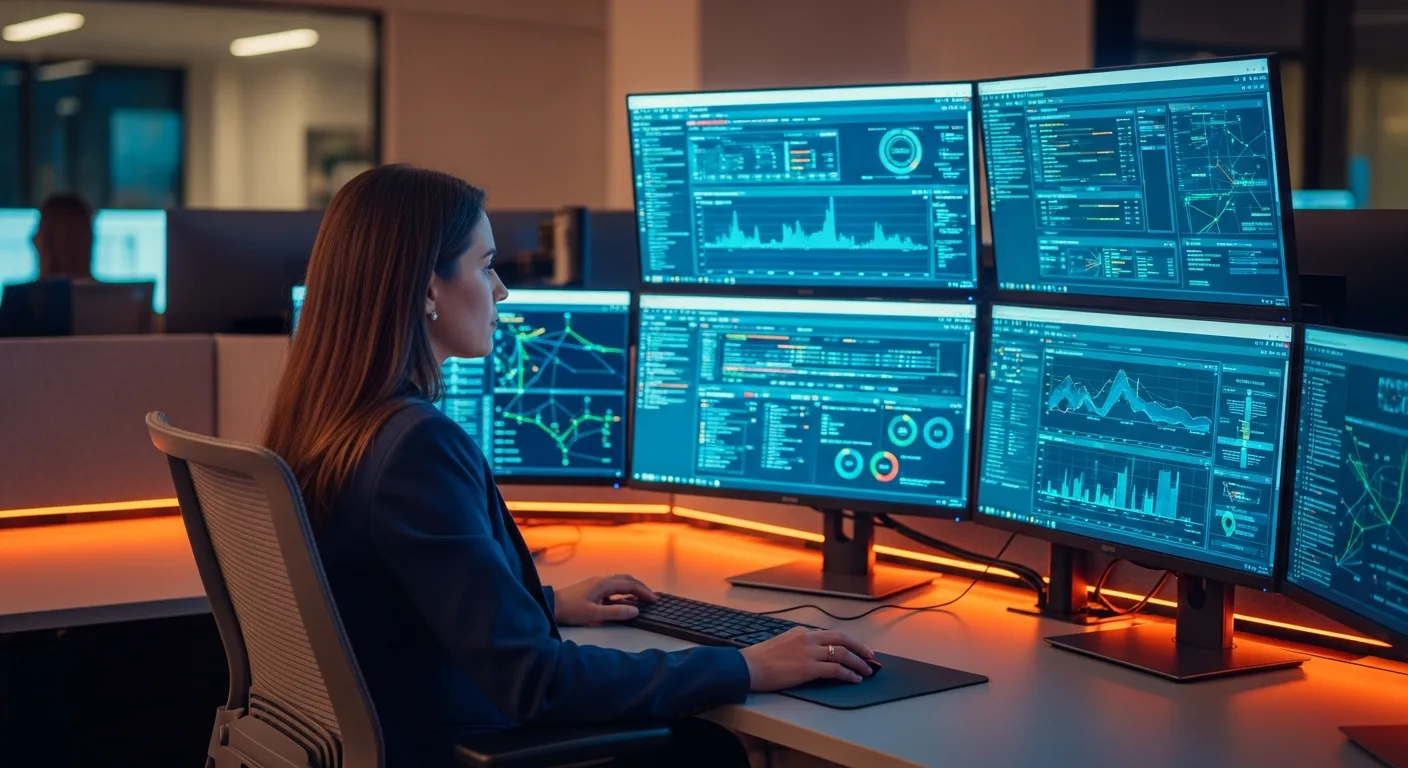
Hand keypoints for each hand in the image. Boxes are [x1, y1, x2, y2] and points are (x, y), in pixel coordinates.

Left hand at [552, 573, 657, 626]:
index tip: (654, 600)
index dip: (643, 592)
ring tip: (642, 596)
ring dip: (632, 587)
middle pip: (626, 579)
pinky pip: (613, 586)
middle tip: (652, 596)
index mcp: (603, 584)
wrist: (551, 605)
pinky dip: (623, 591)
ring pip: (620, 581)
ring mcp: (596, 583)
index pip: (629, 585)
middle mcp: (601, 580)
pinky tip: (623, 600)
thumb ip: (615, 612)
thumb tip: (635, 610)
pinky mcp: (592, 589)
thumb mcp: (594, 614)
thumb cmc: (571, 610)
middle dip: (641, 587)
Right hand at [739, 628, 875, 690]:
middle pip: (841, 638)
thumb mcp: (780, 645)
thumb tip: (808, 656)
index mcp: (801, 632)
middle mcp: (807, 638)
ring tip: (866, 671)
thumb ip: (797, 647)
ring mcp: (809, 652)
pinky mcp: (808, 668)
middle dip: (859, 647)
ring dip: (858, 662)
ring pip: (842, 653)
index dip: (846, 642)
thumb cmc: (758, 660)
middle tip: (870, 655)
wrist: (747, 667)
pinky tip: (854, 679)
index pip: (829, 635)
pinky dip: (848, 674)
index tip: (855, 648)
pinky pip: (835, 669)